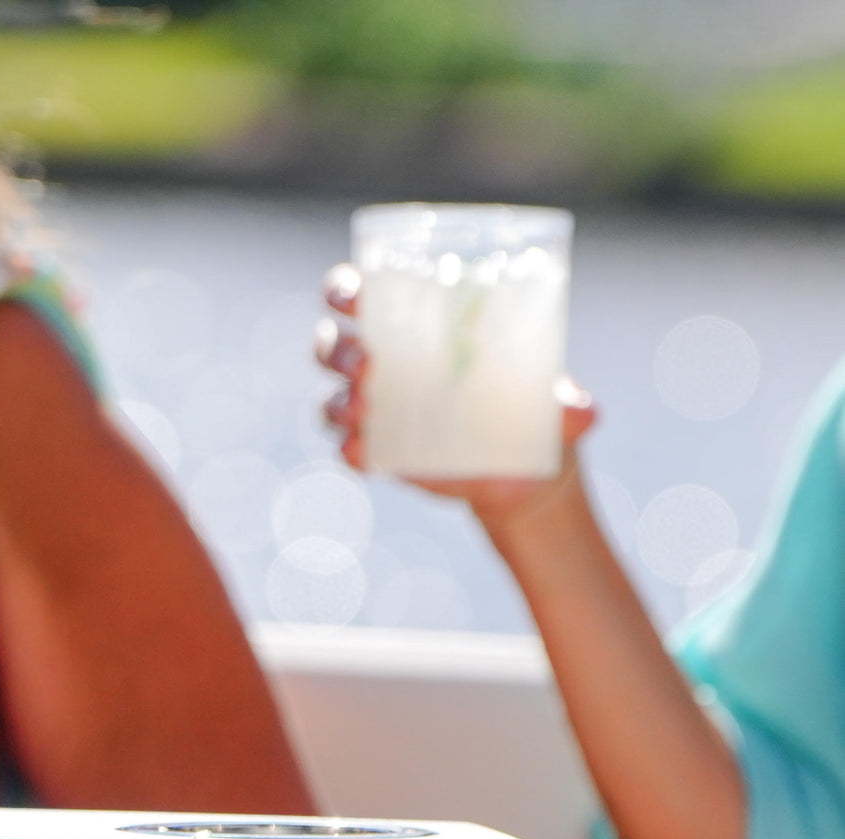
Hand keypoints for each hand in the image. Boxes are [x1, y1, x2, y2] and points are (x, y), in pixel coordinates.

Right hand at [314, 262, 597, 530]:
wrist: (525, 470)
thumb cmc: (531, 407)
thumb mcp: (552, 397)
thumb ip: (567, 402)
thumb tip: (587, 414)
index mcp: (413, 324)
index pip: (357, 292)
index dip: (343, 289)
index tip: (355, 296)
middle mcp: (382, 363)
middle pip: (331, 343)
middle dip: (336, 348)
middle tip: (367, 362)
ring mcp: (375, 411)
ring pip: (331, 397)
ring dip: (338, 399)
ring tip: (366, 408)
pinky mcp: (379, 454)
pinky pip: (349, 450)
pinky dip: (351, 451)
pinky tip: (363, 452)